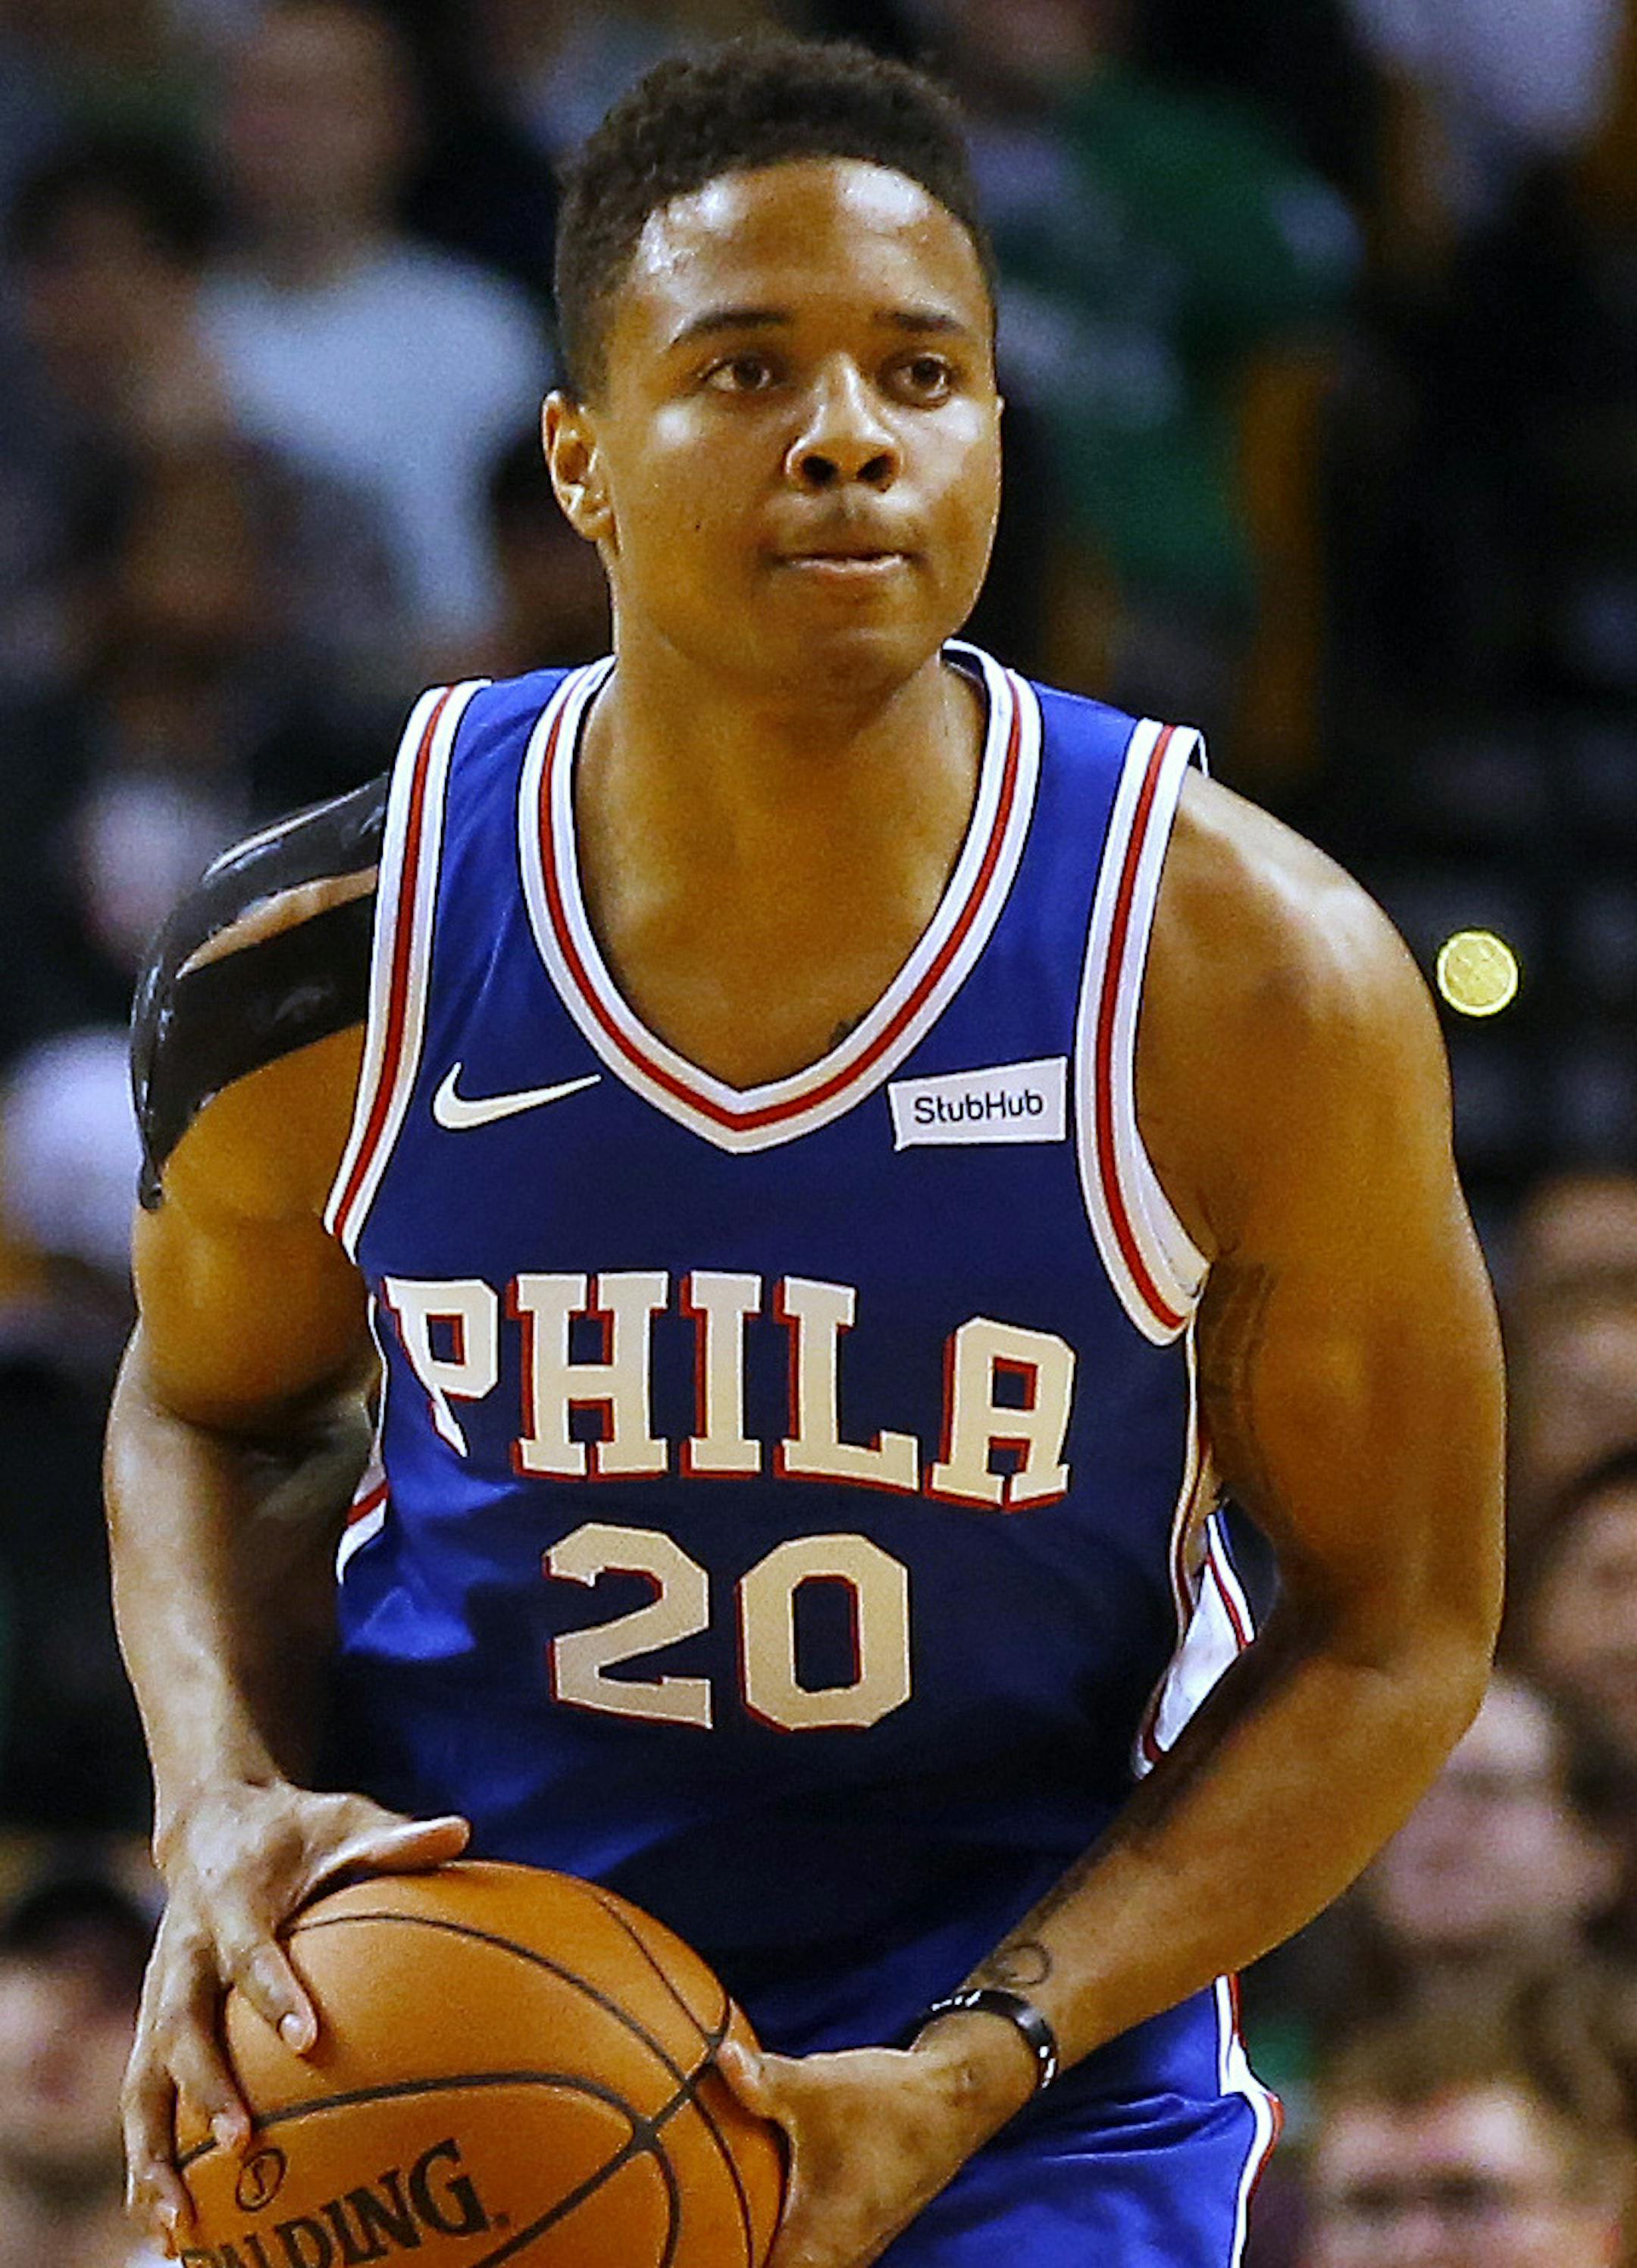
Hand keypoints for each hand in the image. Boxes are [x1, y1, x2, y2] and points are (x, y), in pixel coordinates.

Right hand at [123, 1781, 468, 2253]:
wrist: (207, 1822)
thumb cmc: (295, 1830)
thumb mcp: (343, 1820)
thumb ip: (394, 1839)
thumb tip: (462, 1832)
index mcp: (230, 1903)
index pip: (250, 1952)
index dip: (275, 1993)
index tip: (308, 2039)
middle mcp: (184, 1955)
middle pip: (182, 2027)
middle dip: (208, 2086)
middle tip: (243, 2142)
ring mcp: (160, 1996)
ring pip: (144, 2082)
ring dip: (153, 2154)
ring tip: (176, 2227)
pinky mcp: (150, 2027)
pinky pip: (141, 2101)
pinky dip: (145, 2164)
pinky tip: (166, 2228)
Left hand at [717, 2013, 1037, 2267]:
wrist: (954, 2099)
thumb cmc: (887, 2102)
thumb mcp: (817, 2087)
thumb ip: (762, 2081)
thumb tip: (720, 2059)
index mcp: (818, 2245)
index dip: (723, 2262)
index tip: (684, 2253)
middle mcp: (835, 2260)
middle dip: (733, 2253)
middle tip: (685, 2236)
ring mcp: (848, 2250)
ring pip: (791, 2265)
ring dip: (756, 2246)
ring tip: (708, 2226)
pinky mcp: (854, 2231)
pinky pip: (805, 2252)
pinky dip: (778, 2237)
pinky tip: (752, 2207)